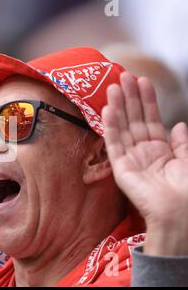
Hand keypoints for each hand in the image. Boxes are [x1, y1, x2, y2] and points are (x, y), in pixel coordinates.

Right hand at [102, 72, 187, 255]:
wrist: (180, 213)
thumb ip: (182, 144)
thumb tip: (177, 125)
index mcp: (161, 150)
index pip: (151, 120)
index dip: (146, 101)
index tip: (142, 81)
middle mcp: (144, 152)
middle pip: (134, 119)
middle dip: (130, 97)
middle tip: (123, 76)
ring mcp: (130, 159)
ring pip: (122, 127)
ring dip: (118, 107)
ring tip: (114, 86)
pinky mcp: (121, 168)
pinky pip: (114, 143)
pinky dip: (111, 126)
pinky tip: (108, 110)